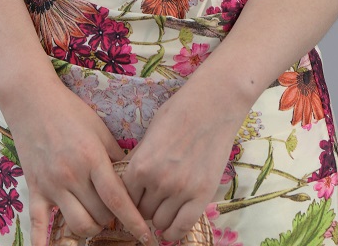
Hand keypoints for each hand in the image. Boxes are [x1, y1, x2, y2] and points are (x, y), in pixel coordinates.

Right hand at [4, 77, 151, 245]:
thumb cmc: (69, 110)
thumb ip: (115, 155)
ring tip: (94, 218)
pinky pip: (38, 224)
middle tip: (113, 210)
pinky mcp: (35, 189)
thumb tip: (131, 180)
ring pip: (78, 225)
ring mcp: (52, 184)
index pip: (117, 199)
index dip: (134, 220)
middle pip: (100, 216)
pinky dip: (43, 244)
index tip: (147, 235)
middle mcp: (72, 175)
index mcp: (92, 158)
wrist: (32, 100)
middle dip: (111, 218)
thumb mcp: (99, 128)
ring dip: (91, 228)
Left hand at [119, 72, 249, 241]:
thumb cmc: (179, 112)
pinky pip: (182, 227)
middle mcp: (158, 181)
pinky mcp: (202, 195)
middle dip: (144, 207)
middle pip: (142, 212)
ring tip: (164, 207)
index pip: (125, 197)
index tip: (133, 198)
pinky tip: (172, 228)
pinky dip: (174, 232)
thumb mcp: (150, 132)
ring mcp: (181, 190)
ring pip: (160, 222)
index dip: (128, 197)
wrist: (213, 105)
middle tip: (150, 200)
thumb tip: (129, 182)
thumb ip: (140, 159)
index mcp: (140, 164)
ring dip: (160, 217)